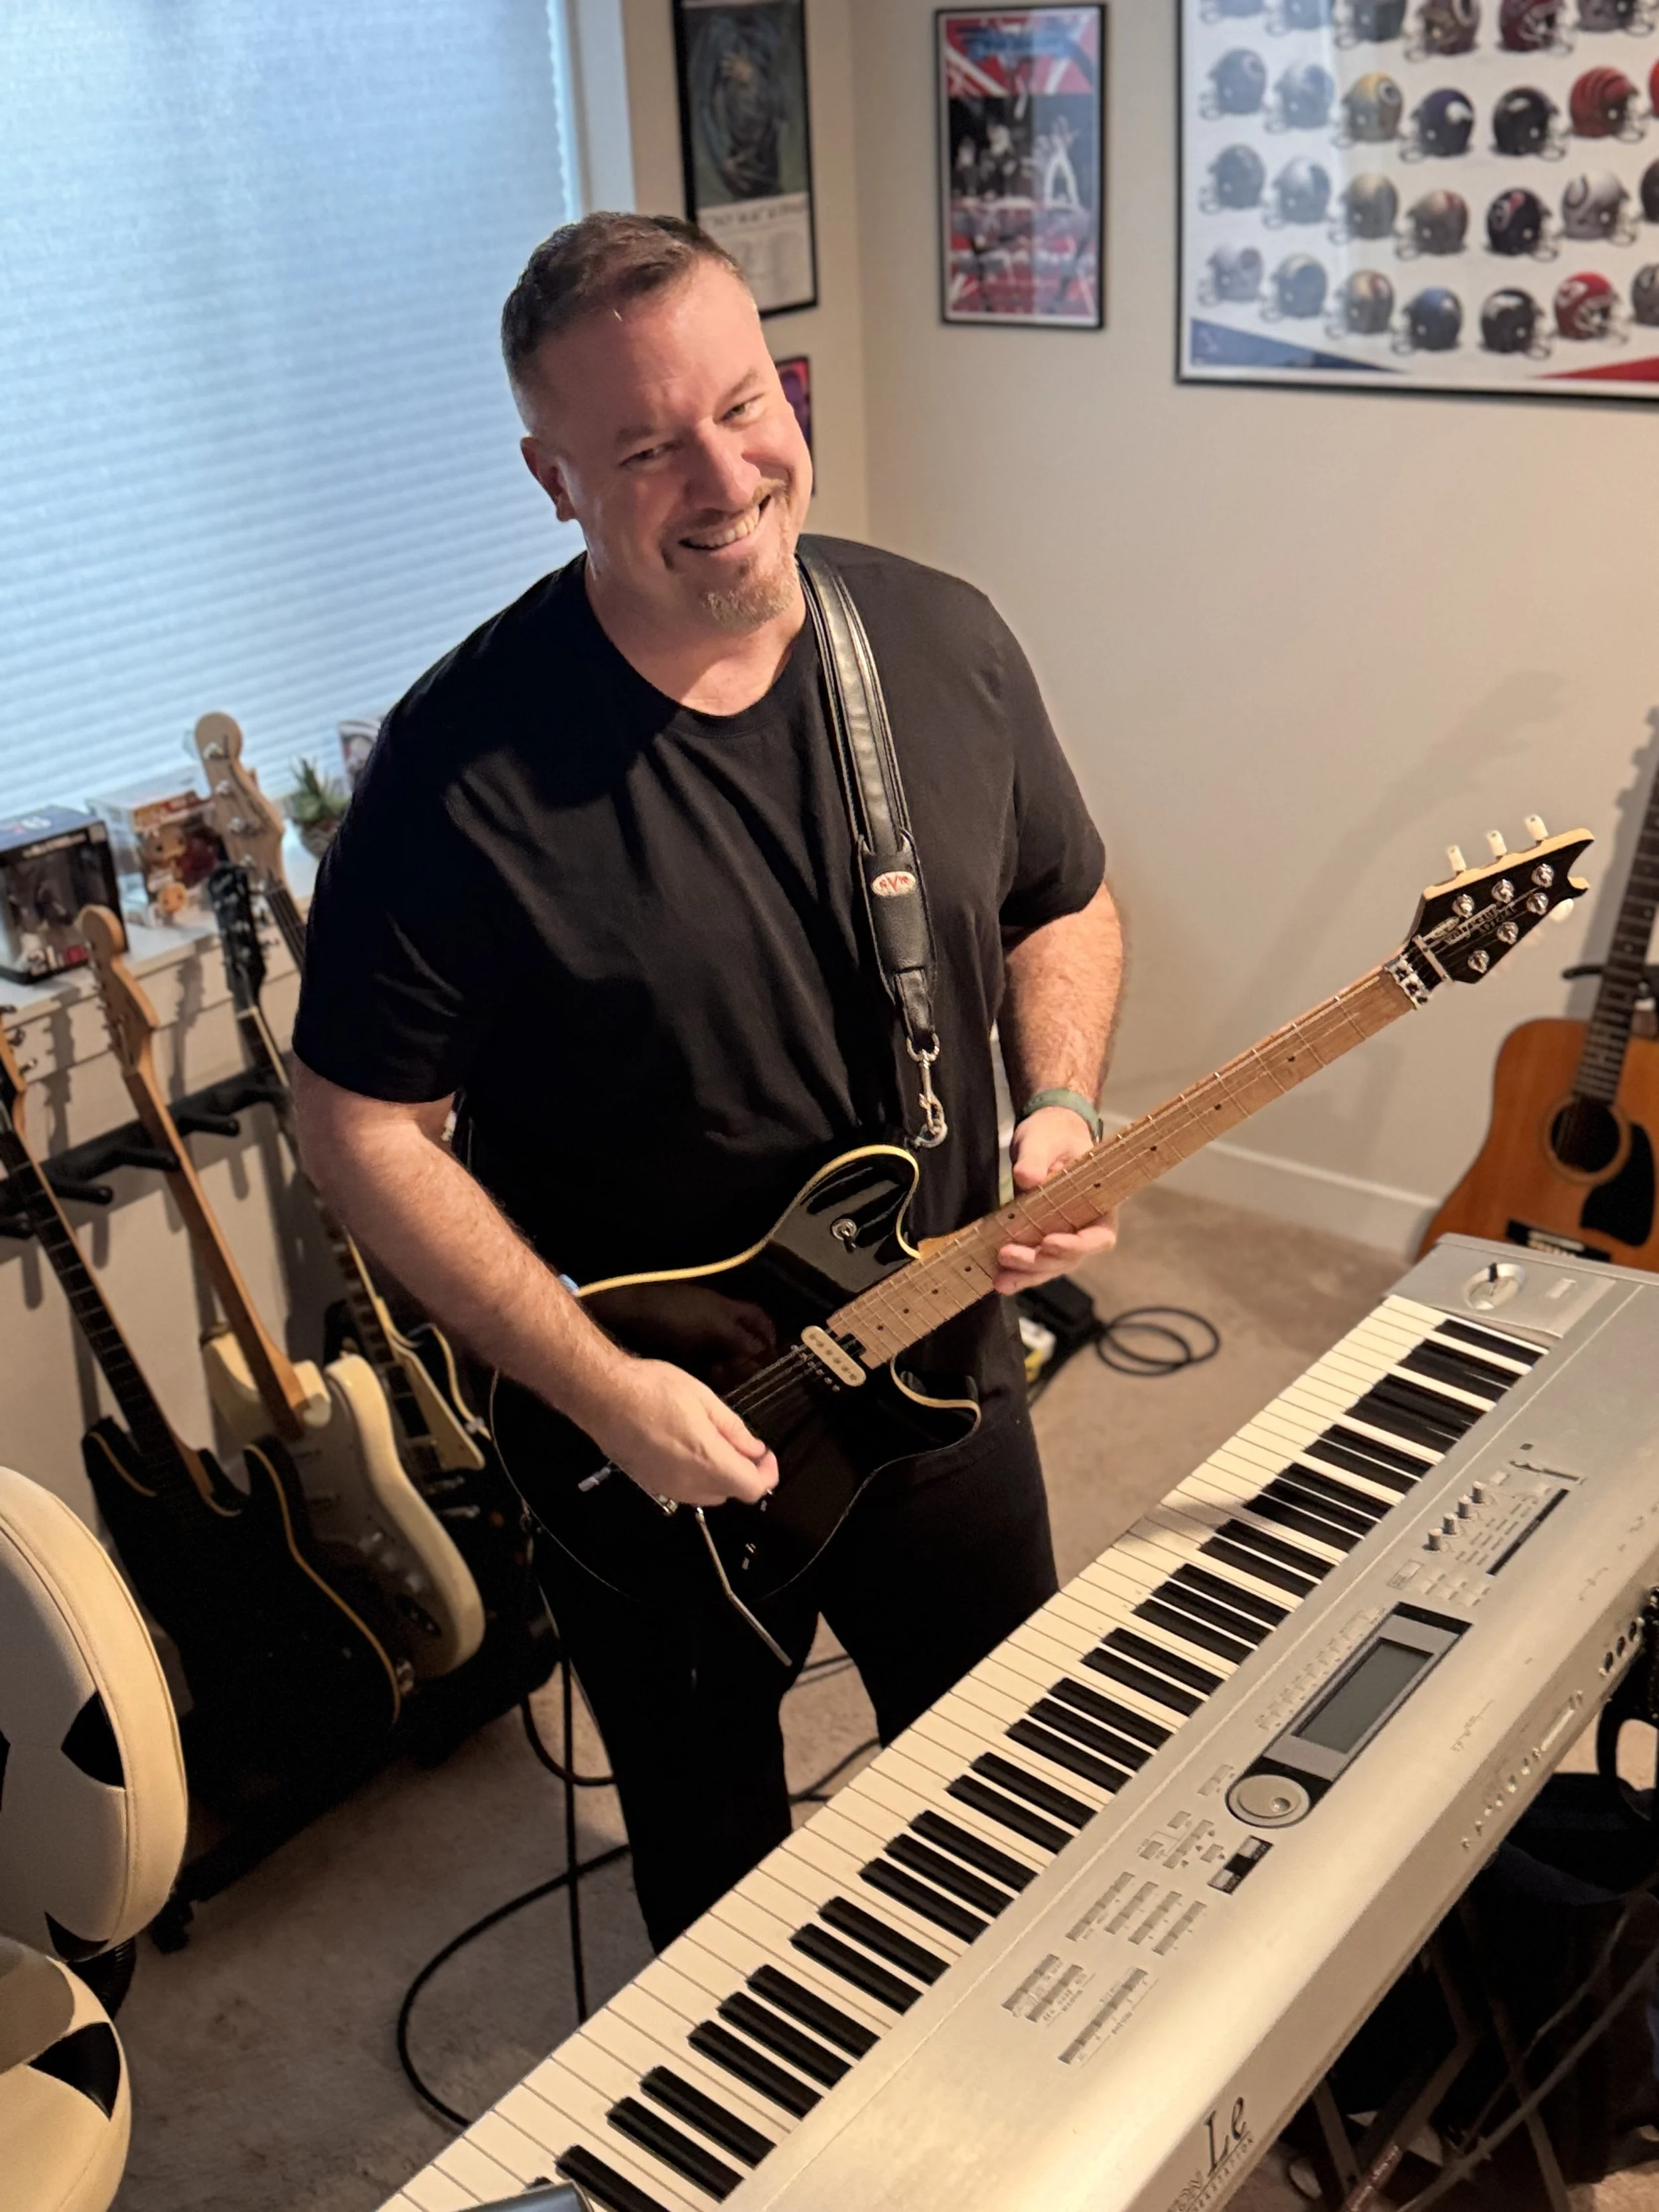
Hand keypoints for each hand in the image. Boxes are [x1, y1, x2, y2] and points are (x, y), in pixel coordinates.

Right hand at [585, 1357, 778, 1508]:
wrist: (604, 1396)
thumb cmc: (653, 1390)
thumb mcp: (704, 1398)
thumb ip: (734, 1429)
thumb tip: (755, 1449)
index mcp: (708, 1460)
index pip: (752, 1488)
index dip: (767, 1474)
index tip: (765, 1455)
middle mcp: (689, 1483)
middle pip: (731, 1493)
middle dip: (743, 1472)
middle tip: (741, 1444)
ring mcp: (667, 1487)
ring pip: (707, 1495)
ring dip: (719, 1476)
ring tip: (713, 1443)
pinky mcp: (650, 1484)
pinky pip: (684, 1491)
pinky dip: (696, 1477)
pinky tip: (687, 1449)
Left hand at [995, 1104, 1118, 1295]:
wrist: (1044, 1136)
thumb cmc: (1053, 1134)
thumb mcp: (1044, 1139)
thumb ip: (1036, 1157)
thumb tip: (1026, 1177)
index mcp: (1099, 1203)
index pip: (1099, 1236)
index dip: (1077, 1245)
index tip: (1049, 1242)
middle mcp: (1084, 1226)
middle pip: (1070, 1258)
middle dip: (1040, 1263)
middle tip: (1009, 1256)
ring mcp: (1062, 1235)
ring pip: (1050, 1266)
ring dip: (1026, 1274)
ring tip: (999, 1279)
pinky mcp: (1039, 1238)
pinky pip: (1033, 1261)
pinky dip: (1017, 1272)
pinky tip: (997, 1278)